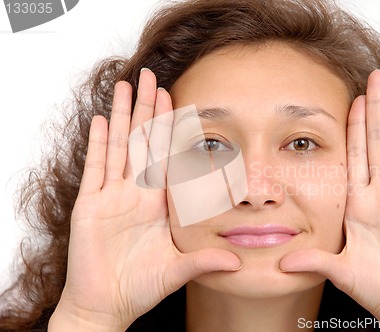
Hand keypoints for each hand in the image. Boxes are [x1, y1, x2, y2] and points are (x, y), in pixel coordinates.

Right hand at [49, 69, 240, 330]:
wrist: (106, 304)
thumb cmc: (139, 287)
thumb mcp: (178, 270)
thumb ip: (204, 262)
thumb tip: (237, 262)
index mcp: (157, 202)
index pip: (166, 155)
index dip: (170, 128)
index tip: (177, 100)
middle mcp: (135, 193)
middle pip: (142, 141)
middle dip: (148, 108)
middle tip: (152, 76)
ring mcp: (111, 196)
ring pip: (118, 146)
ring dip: (122, 115)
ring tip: (126, 85)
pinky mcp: (89, 206)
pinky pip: (95, 168)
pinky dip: (98, 144)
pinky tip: (100, 119)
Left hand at [280, 70, 379, 329]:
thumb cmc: (374, 287)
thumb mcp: (339, 270)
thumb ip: (314, 261)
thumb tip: (281, 263)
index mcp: (359, 203)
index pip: (356, 155)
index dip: (355, 127)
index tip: (350, 100)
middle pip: (378, 142)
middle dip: (376, 108)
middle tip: (374, 76)